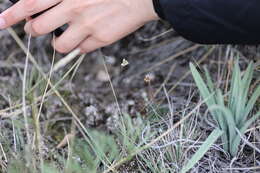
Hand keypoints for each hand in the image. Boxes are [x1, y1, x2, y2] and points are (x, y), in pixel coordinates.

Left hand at [0, 0, 157, 52]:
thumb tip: (45, 7)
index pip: (30, 3)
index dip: (11, 15)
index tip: (0, 23)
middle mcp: (73, 8)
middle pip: (39, 28)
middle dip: (34, 31)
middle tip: (37, 29)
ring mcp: (87, 26)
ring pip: (59, 45)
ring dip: (58, 43)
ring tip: (64, 37)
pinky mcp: (100, 40)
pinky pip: (81, 50)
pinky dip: (81, 45)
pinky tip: (88, 37)